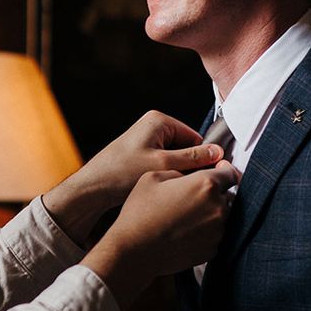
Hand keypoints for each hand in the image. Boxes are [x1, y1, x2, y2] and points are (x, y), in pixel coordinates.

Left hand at [42, 111, 223, 244]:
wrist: (93, 188)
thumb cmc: (121, 173)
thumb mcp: (163, 165)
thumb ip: (193, 158)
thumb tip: (218, 153)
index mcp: (159, 121)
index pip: (196, 138)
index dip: (202, 158)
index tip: (205, 176)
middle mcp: (153, 127)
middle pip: (187, 148)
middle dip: (188, 167)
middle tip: (183, 184)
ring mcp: (147, 141)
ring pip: (177, 160)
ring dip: (177, 174)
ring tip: (169, 187)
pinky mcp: (142, 156)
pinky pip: (165, 165)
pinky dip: (166, 177)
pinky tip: (161, 189)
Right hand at [81, 162, 237, 310]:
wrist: (135, 251)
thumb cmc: (140, 212)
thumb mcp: (152, 177)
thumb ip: (178, 171)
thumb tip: (188, 175)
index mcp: (205, 185)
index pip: (230, 172)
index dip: (223, 170)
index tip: (217, 171)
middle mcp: (217, 208)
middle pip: (225, 195)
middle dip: (211, 194)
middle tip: (188, 198)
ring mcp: (217, 231)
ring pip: (220, 216)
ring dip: (208, 214)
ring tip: (183, 217)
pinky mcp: (213, 250)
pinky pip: (214, 235)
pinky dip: (204, 232)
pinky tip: (183, 232)